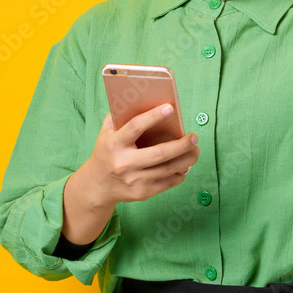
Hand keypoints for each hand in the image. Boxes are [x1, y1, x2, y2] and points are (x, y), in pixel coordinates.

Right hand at [83, 105, 200, 207]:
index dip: (153, 116)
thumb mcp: (106, 133)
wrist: (97, 186)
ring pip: (168, 169)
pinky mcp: (142, 193)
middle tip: (194, 137)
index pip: (135, 127)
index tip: (170, 108)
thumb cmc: (107, 153)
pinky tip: (185, 165)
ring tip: (195, 151)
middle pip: (160, 154)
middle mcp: (124, 163)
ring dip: (187, 159)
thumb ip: (121, 117)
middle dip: (182, 145)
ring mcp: (134, 180)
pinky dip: (180, 173)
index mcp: (114, 144)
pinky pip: (168, 183)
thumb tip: (144, 100)